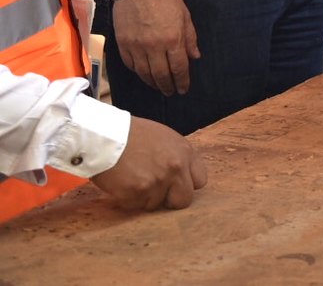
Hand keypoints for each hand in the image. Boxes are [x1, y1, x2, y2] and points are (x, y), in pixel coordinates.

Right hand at [91, 117, 208, 210]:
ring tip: (132, 179)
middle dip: (169, 199)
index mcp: (185, 153)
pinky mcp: (137, 192)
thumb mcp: (165, 138)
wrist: (105, 135)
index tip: (174, 185)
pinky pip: (135, 206)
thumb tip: (183, 176)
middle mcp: (176, 168)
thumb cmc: (132, 134)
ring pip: (156, 204)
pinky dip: (128, 199)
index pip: (200, 181)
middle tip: (154, 191)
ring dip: (144, 197)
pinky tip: (122, 183)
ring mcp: (157, 181)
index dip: (185, 185)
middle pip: (183, 200)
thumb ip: (177, 157)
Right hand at [113, 0, 199, 95]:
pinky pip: (130, 65)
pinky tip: (143, 74)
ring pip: (144, 73)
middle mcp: (154, 47)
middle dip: (167, 86)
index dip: (182, 81)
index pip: (179, 68)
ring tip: (158, 86)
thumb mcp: (184, 16)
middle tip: (170, 92)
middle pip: (161, 75)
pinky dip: (138, 72)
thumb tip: (195, 57)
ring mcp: (136, 47)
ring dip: (152, 83)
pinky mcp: (122, 44)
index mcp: (173, 39)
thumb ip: (190, 38)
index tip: (183, 89)